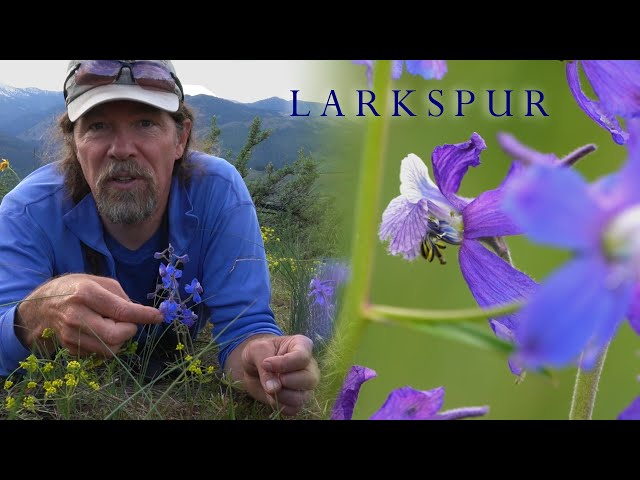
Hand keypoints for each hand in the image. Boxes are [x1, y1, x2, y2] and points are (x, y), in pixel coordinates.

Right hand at [15, 273, 162, 356]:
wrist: (42, 306)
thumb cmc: (76, 289)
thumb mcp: (99, 281)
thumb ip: (121, 297)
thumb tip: (139, 314)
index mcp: (85, 294)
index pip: (121, 310)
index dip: (143, 315)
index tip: (158, 316)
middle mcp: (76, 316)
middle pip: (116, 336)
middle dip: (130, 330)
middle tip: (129, 322)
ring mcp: (70, 335)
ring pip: (110, 349)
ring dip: (120, 339)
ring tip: (112, 325)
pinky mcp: (70, 349)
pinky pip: (100, 353)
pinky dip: (107, 344)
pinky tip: (99, 331)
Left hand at [232, 334, 319, 415]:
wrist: (253, 366)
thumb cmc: (258, 352)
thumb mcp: (257, 350)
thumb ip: (265, 367)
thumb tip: (274, 388)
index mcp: (302, 345)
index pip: (302, 357)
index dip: (284, 364)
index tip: (266, 364)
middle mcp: (309, 365)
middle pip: (310, 379)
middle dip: (287, 382)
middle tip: (272, 378)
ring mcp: (305, 384)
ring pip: (303, 397)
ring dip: (281, 395)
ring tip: (269, 387)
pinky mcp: (298, 399)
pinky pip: (294, 409)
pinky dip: (280, 405)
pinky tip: (272, 396)